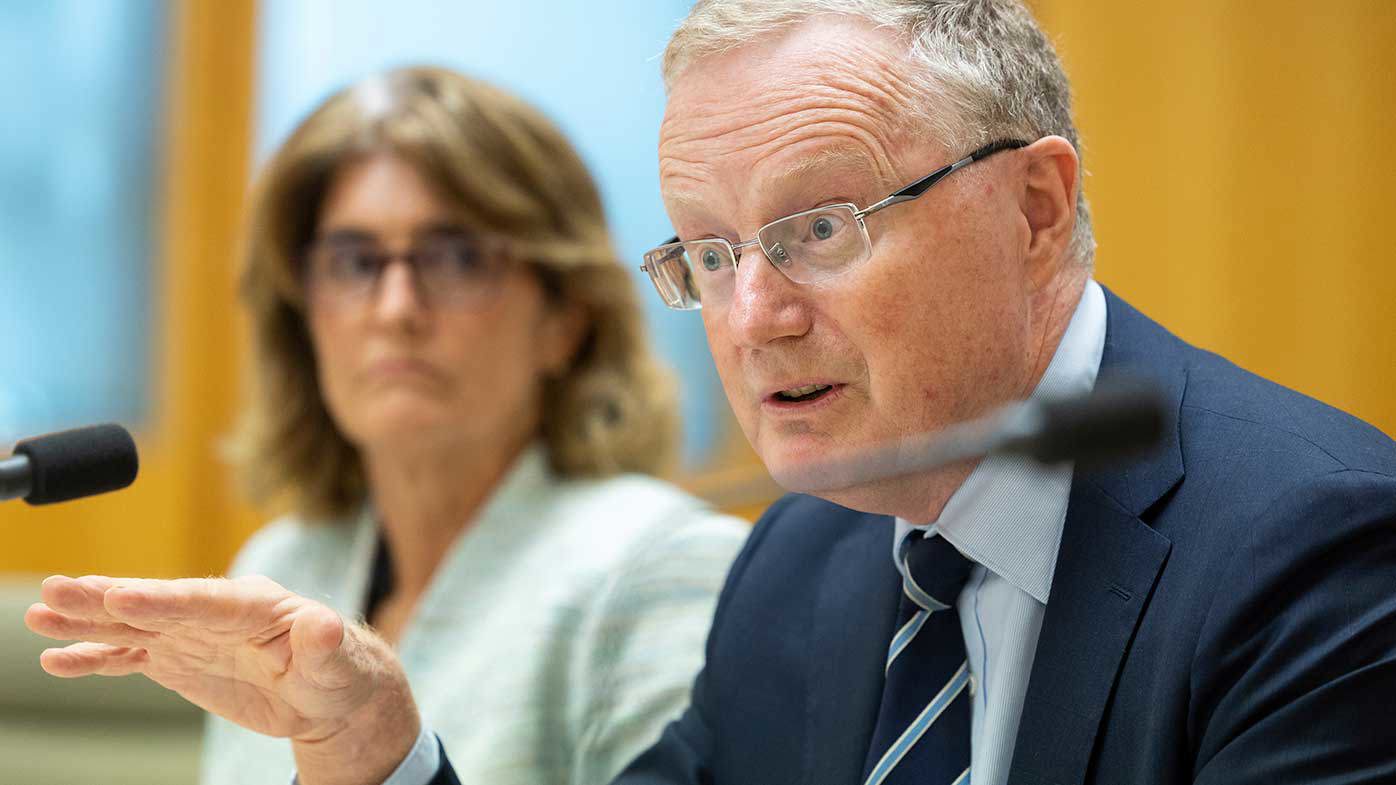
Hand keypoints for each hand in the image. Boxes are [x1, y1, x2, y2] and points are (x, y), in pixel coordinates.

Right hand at [25, 574, 419, 784]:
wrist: (327, 691)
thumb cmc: (339, 669)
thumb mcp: (338, 660)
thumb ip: (325, 642)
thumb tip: (323, 624)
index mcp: (253, 605)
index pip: (202, 599)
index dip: (161, 598)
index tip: (119, 594)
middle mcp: (213, 612)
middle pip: (154, 603)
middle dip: (105, 597)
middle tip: (55, 590)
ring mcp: (190, 634)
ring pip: (130, 623)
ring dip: (85, 619)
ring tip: (39, 613)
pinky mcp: (177, 657)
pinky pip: (129, 656)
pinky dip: (94, 657)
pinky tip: (57, 659)